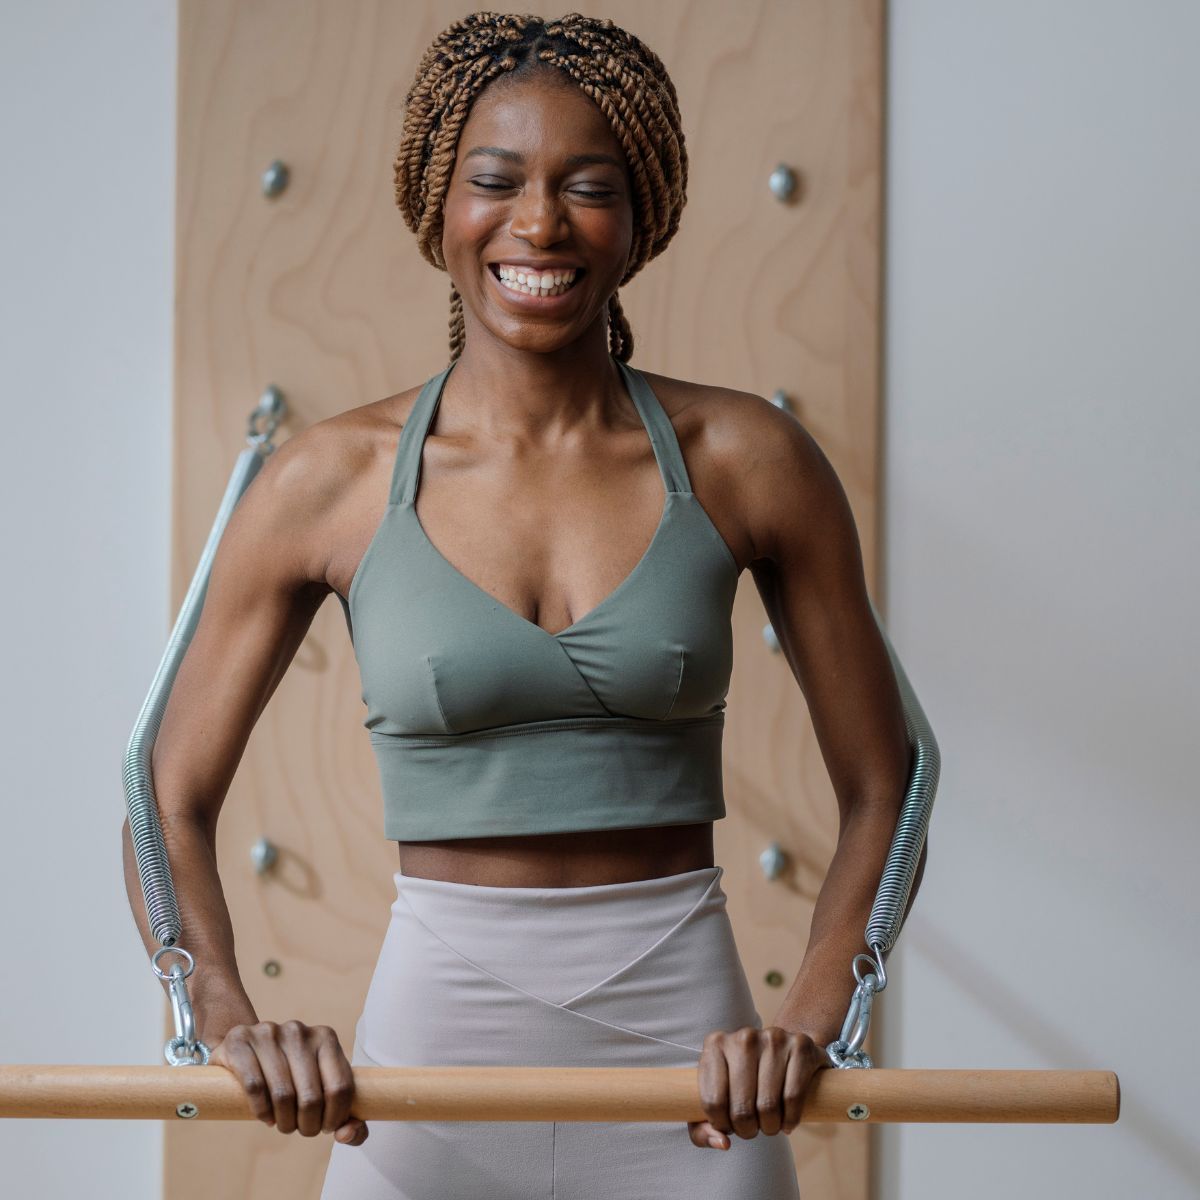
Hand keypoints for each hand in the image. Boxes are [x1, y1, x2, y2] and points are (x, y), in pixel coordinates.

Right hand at [210, 1019, 368, 1145]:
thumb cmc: (290, 1074)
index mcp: (325, 1037)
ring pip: (283, 1095)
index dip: (335, 1117)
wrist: (244, 1049)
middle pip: (311, 1097)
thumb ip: (345, 1116)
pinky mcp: (240, 1041)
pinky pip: (255, 1087)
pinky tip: (266, 1117)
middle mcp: (298, 1031)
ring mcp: (268, 1033)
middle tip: (302, 1129)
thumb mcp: (320, 1084)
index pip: (341, 1087)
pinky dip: (262, 1112)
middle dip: (308, 1125)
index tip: (325, 1126)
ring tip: (284, 1124)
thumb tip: (346, 1133)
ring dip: (285, 1122)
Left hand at [688, 1026, 825, 1149]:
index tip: (729, 1127)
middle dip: (747, 1130)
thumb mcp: (717, 1095)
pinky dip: (790, 1119)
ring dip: (769, 1127)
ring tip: (769, 1125)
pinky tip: (786, 1122)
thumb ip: (703, 1127)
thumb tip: (723, 1144)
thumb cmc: (744, 1078)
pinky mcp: (800, 1045)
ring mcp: (773, 1038)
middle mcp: (743, 1037)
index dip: (722, 1125)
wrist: (783, 1050)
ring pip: (768, 1105)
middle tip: (751, 1130)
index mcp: (715, 1044)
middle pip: (742, 1107)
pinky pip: (793, 1097)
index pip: (713, 1101)